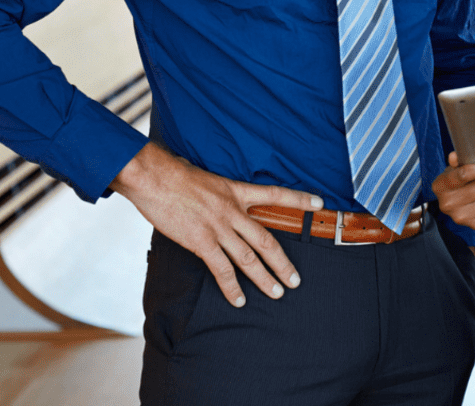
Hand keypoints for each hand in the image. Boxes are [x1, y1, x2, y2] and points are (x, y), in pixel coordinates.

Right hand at [111, 142, 321, 308]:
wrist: (154, 177)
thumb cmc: (174, 173)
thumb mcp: (206, 176)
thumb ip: (218, 189)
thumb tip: (215, 192)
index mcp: (236, 191)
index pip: (276, 193)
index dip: (299, 198)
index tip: (319, 203)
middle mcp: (233, 210)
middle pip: (266, 240)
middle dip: (283, 262)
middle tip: (296, 280)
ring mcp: (219, 228)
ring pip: (249, 258)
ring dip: (264, 278)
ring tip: (277, 293)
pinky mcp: (201, 241)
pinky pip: (222, 269)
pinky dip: (232, 287)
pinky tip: (239, 300)